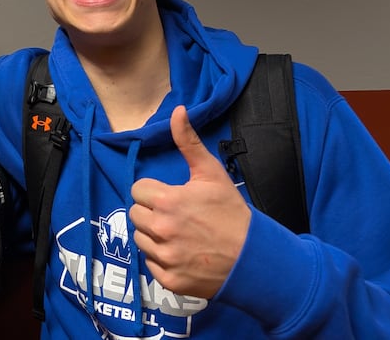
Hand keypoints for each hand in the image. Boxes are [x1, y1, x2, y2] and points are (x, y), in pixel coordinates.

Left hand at [129, 105, 250, 298]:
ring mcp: (165, 257)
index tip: (171, 196)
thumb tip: (177, 110)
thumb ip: (188, 142)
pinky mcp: (168, 280)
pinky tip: (183, 253)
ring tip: (180, 234)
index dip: (154, 191)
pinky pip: (151, 264)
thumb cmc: (232, 213)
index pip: (138, 191)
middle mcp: (162, 230)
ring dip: (154, 235)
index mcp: (168, 201)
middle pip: (136, 214)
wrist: (254, 258)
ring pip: (140, 239)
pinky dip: (163, 259)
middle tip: (176, 215)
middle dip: (152, 212)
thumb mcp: (211, 173)